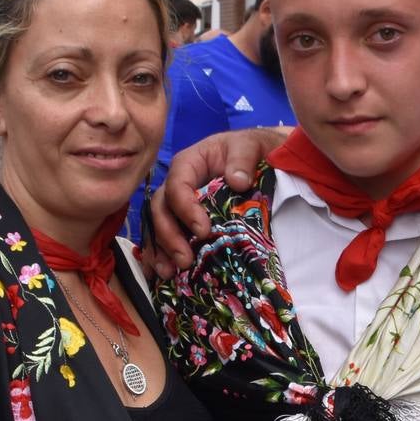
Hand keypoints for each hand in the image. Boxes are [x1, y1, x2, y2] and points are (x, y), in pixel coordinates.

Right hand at [143, 127, 282, 273]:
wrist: (261, 159)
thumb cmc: (252, 150)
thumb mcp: (250, 145)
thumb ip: (243, 158)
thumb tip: (237, 181)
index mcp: (188, 164)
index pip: (177, 185)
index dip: (185, 209)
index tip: (203, 230)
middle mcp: (177, 185)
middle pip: (161, 209)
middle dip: (169, 236)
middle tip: (185, 259)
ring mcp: (179, 205)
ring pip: (159, 227)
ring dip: (161, 251)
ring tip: (170, 273)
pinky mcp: (185, 221)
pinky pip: (166, 238)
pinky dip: (162, 256)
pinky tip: (165, 275)